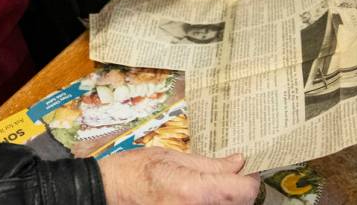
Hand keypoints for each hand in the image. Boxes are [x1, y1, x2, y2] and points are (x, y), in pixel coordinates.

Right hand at [98, 148, 258, 204]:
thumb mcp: (172, 157)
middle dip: (239, 189)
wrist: (106, 193)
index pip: (245, 190)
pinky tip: (202, 197)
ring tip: (214, 185)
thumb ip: (210, 164)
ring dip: (227, 199)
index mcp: (195, 191)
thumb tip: (237, 162)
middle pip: (240, 204)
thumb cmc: (133, 173)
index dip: (250, 178)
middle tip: (232, 173)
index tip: (247, 168)